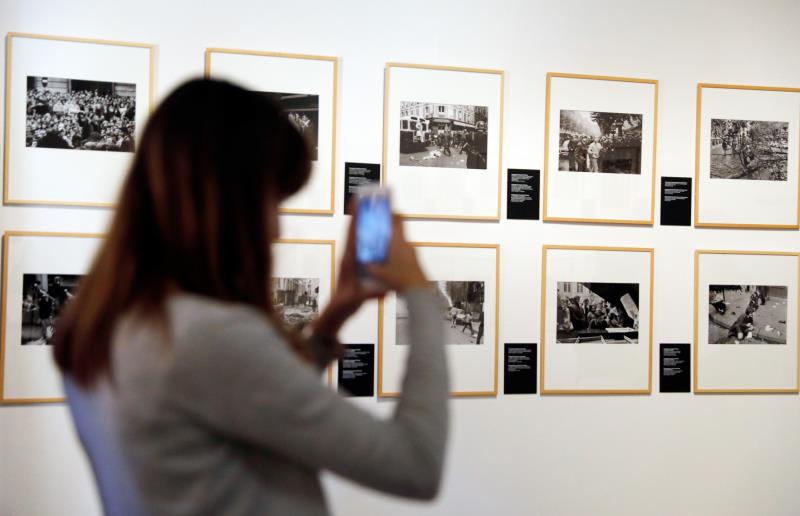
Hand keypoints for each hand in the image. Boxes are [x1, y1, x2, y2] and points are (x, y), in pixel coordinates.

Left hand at [310, 200, 385, 338]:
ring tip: (375, 208)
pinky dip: (370, 236)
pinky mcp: (356, 265)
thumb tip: (384, 290)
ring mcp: (353, 260)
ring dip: (366, 223)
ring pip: (359, 236)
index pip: (352, 234)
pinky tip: (379, 232)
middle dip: (362, 213)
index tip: (358, 200)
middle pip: (356, 230)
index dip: (356, 217)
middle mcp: (350, 256)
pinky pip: (364, 246)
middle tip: (370, 198)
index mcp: (348, 260)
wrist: (337, 312)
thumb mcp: (357, 299)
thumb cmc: (344, 304)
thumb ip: (369, 294)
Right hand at [366, 215, 427, 291]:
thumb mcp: (380, 273)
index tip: (384, 209)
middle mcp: (407, 244)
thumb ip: (371, 267)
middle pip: (397, 231)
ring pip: (400, 243)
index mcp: (399, 242)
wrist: (419, 290)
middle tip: (377, 232)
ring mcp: (412, 252)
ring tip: (381, 250)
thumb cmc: (402, 280)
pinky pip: (404, 253)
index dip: (391, 212)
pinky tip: (390, 264)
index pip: (397, 219)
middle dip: (387, 231)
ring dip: (391, 244)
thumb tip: (364, 263)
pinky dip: (396, 254)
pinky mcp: (415, 261)